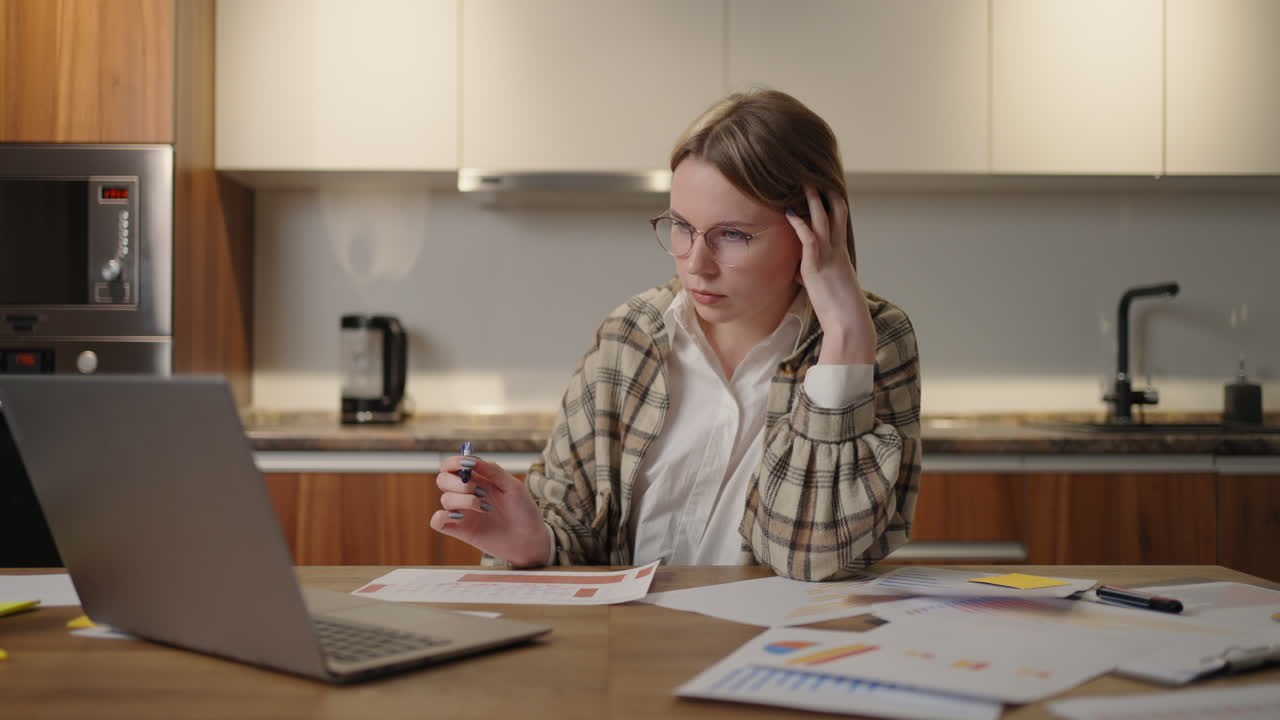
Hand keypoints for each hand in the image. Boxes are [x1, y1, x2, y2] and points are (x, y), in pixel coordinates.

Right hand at [429, 455, 551, 566]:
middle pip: (443, 480)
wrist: (530, 540)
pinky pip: (437, 521)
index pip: (453, 466)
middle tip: (478, 490)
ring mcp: (463, 512)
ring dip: (463, 500)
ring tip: (485, 508)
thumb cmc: (524, 511)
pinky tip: (460, 517)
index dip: (453, 462)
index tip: (464, 465)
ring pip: (445, 499)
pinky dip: (441, 517)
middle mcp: (467, 495)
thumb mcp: (513, 486)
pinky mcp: (460, 530)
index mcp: (479, 480)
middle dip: (457, 483)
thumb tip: (471, 460)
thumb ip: (492, 471)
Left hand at [785, 186, 875, 364]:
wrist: (848, 322)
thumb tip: (801, 274)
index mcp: (840, 252)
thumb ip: (814, 274)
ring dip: (812, 200)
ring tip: (802, 182)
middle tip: (815, 174)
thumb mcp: (825, 286)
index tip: (826, 186)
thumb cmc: (838, 308)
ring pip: (822, 220)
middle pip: (834, 212)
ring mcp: (828, 256)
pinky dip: (799, 224)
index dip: (833, 202)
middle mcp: (836, 249)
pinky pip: (809, 239)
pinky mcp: (816, 266)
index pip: (839, 220)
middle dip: (826, 193)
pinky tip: (789, 213)